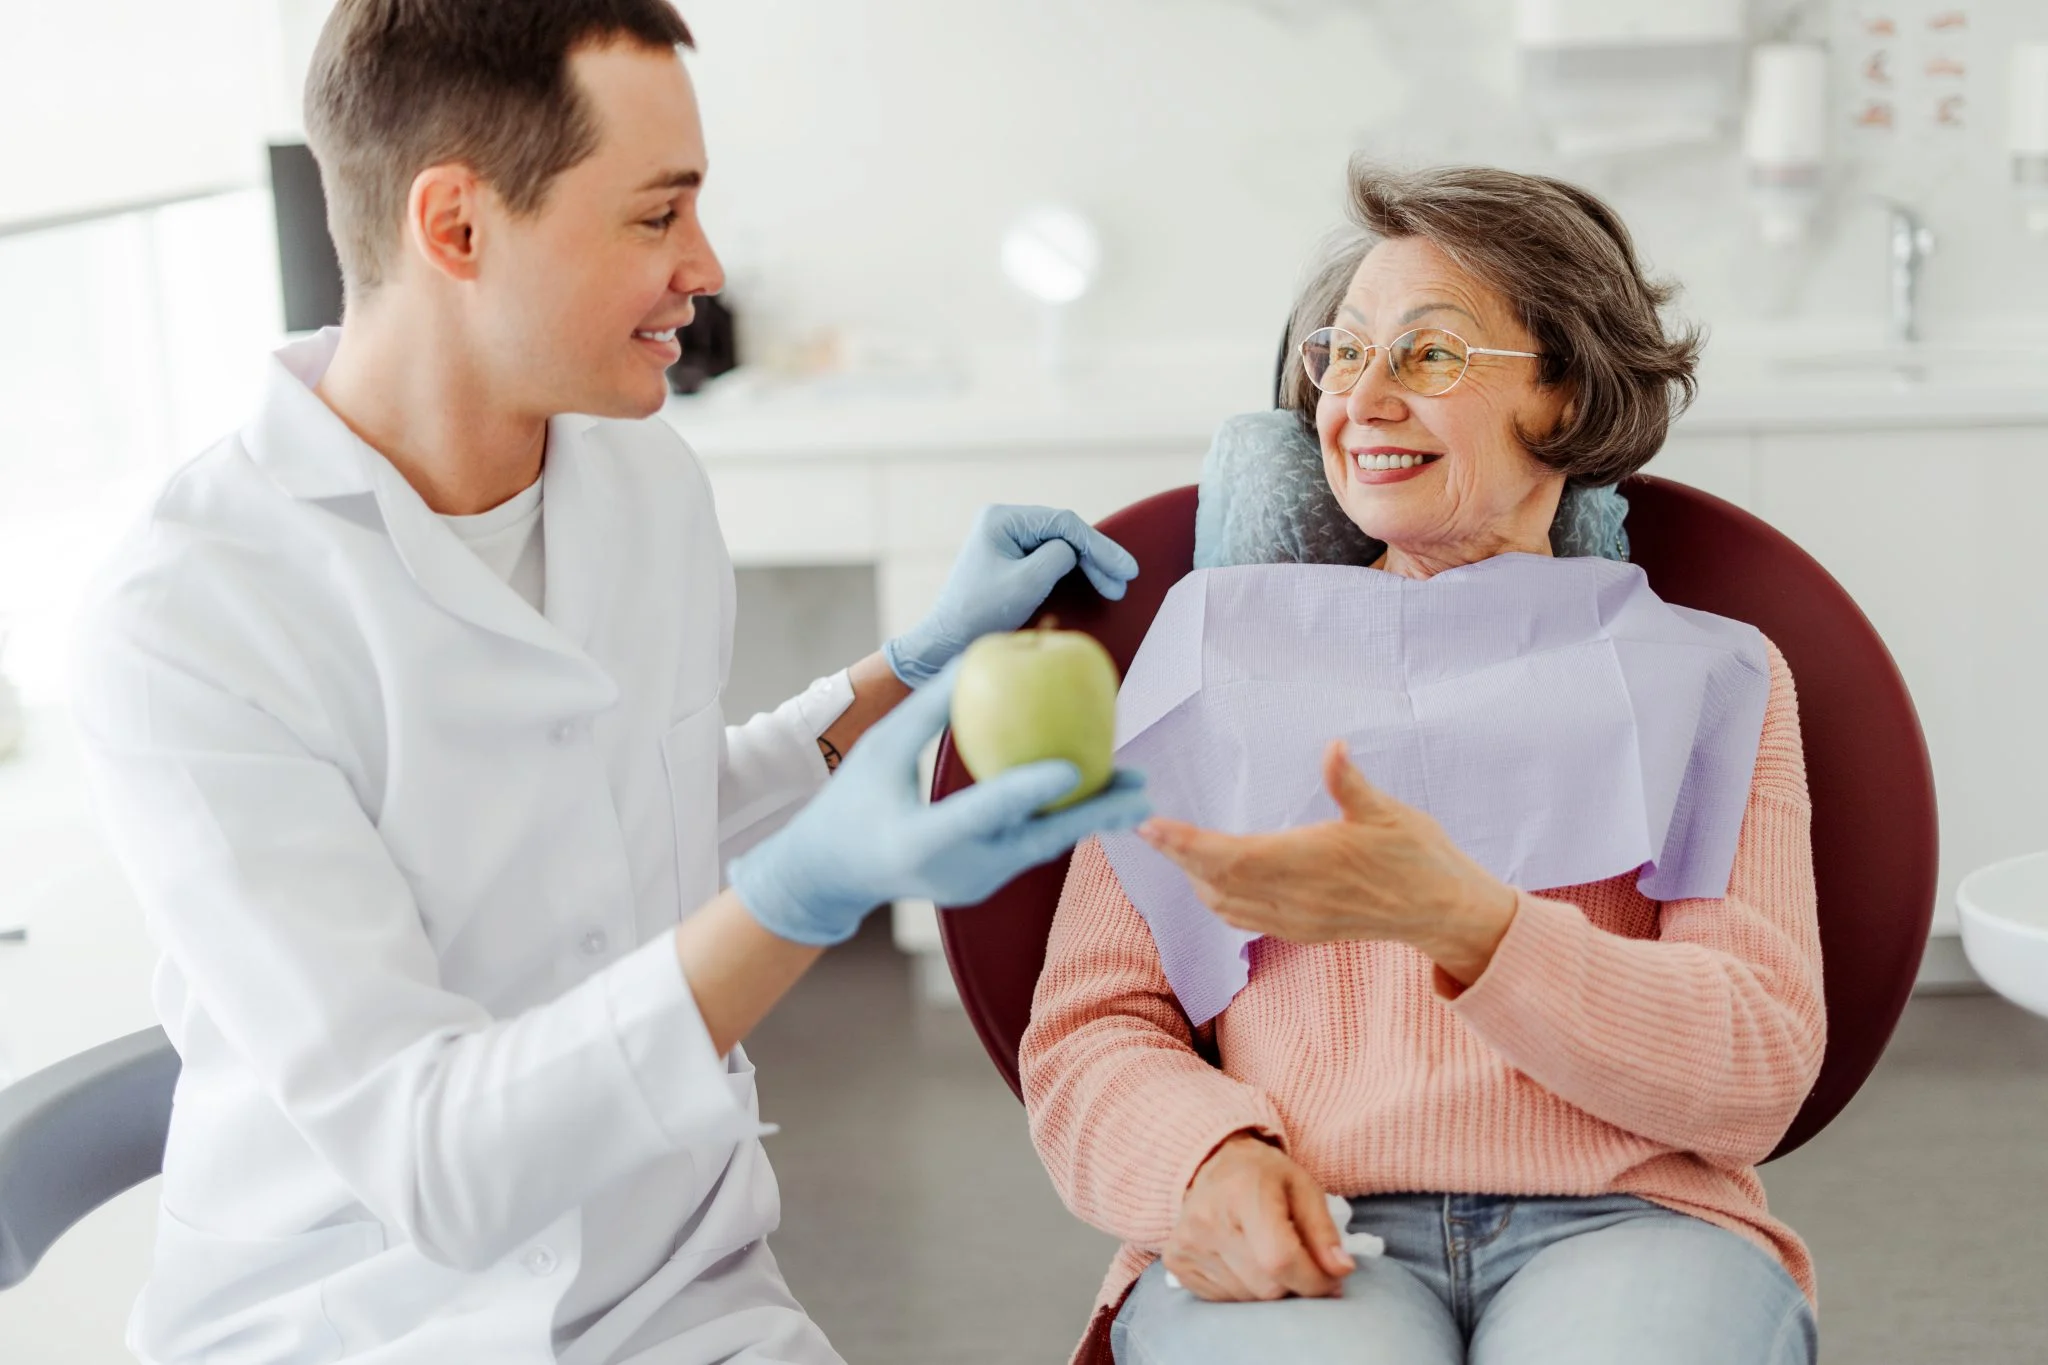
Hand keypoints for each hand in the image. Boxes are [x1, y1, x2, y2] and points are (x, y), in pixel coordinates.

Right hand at [728, 662, 1150, 945]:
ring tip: (1136, 793)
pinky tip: (1095, 795)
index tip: (1074, 768)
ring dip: (1089, 819)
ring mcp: (973, 884)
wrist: (831, 874)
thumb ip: (930, 707)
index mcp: (921, 841)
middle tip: (1141, 791)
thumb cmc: (852, 800)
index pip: (984, 814)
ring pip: (1042, 849)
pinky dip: (1061, 821)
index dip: (1030, 791)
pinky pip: (1029, 850)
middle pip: (1036, 842)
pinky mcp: (983, 885)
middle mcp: (956, 871)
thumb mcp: (881, 748)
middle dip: (1093, 817)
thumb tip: (980, 654)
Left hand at [884, 505, 1138, 685]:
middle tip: (1125, 581)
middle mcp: (1004, 523)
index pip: (1062, 523)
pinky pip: (1051, 559)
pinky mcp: (1011, 562)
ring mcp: (1007, 542)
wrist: (946, 644)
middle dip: (1096, 557)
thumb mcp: (1027, 582)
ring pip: (1061, 546)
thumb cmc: (980, 613)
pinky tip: (1095, 582)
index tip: (1125, 570)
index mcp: (1002, 519)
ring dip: (1089, 566)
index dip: (1099, 545)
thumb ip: (1058, 556)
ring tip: (1115, 588)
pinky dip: (1074, 572)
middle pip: (1064, 533)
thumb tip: (1075, 551)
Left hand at [1137, 740, 1517, 985]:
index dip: (1184, 844)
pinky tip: (1217, 880)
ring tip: (1178, 850)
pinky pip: (1246, 919)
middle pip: (1215, 883)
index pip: (1228, 856)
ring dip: (1196, 879)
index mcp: (1309, 862)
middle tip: (1150, 830)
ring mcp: (1298, 920)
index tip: (1149, 827)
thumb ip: (1351, 783)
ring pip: (1225, 906)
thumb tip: (1333, 747)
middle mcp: (1295, 898)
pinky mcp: (1305, 932)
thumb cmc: (1420, 857)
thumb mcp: (1389, 812)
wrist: (1445, 913)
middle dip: (1179, 858)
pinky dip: (1220, 899)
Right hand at [1163, 1134, 1352, 1301]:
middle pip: (1265, 1285)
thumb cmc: (1264, 1176)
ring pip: (1246, 1298)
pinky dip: (1243, 1291)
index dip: (1313, 1280)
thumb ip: (1324, 1231)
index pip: (1280, 1258)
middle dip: (1293, 1284)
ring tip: (1269, 1260)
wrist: (1212, 1164)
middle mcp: (1207, 1219)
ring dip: (1268, 1288)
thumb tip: (1341, 1271)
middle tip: (1299, 1265)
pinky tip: (1244, 1263)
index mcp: (1243, 1192)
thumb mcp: (1304, 1188)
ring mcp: (1186, 1243)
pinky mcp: (1175, 1262)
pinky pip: (1222, 1301)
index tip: (1331, 1281)